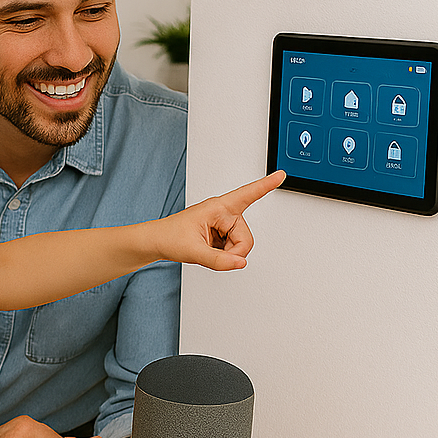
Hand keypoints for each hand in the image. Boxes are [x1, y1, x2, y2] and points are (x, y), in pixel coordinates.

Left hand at [154, 170, 284, 270]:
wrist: (158, 242)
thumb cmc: (170, 237)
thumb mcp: (193, 251)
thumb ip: (218, 260)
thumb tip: (240, 263)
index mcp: (218, 208)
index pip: (246, 195)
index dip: (265, 185)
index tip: (280, 175)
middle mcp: (224, 213)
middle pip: (246, 239)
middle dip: (233, 252)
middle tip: (211, 252)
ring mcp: (223, 223)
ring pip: (241, 246)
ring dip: (227, 253)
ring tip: (206, 249)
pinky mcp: (222, 233)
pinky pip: (233, 249)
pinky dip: (223, 254)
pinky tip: (209, 249)